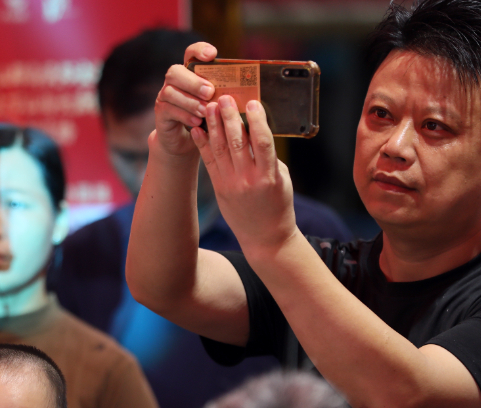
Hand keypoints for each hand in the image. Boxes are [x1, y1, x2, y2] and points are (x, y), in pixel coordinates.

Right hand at [152, 42, 217, 157]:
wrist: (186, 143)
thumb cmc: (206, 120)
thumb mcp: (217, 105)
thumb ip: (224, 94)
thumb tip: (246, 90)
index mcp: (190, 73)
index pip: (191, 53)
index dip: (199, 50)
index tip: (212, 54)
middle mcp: (175, 82)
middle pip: (175, 72)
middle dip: (193, 81)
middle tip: (210, 92)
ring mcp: (164, 97)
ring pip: (170, 91)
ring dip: (190, 101)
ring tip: (205, 110)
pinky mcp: (160, 113)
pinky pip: (168, 109)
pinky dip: (184, 115)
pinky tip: (197, 121)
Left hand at [191, 96, 298, 256]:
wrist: (265, 237)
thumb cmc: (279, 204)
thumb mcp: (282, 178)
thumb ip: (268, 156)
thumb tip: (255, 130)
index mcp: (269, 176)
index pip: (263, 142)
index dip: (257, 120)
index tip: (252, 102)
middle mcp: (248, 180)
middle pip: (237, 142)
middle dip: (229, 117)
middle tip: (224, 97)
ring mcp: (231, 184)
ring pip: (220, 149)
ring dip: (214, 125)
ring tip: (210, 106)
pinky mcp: (220, 188)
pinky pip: (209, 162)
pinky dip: (203, 144)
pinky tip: (198, 128)